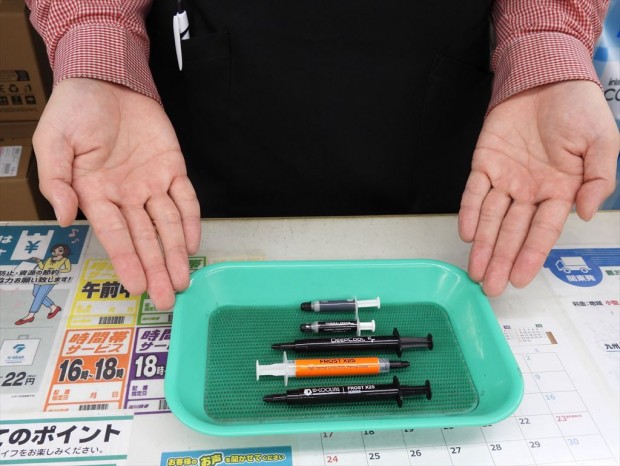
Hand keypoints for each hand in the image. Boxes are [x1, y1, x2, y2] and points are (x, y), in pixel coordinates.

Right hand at [33, 78, 200, 309]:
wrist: (105, 78)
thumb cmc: (74, 110)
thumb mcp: (52, 141)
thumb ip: (56, 180)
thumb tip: (65, 218)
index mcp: (94, 193)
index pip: (115, 235)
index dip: (127, 261)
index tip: (136, 287)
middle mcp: (125, 195)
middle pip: (145, 238)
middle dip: (156, 269)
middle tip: (166, 298)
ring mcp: (151, 183)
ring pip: (168, 225)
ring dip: (176, 252)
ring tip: (183, 279)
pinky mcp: (172, 168)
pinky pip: (186, 198)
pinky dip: (191, 219)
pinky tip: (193, 242)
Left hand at [459, 80, 618, 295]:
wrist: (548, 76)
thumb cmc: (579, 108)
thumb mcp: (604, 142)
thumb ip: (599, 179)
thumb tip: (585, 213)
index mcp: (560, 190)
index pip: (542, 231)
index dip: (530, 255)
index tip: (519, 278)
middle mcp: (530, 190)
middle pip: (512, 232)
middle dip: (501, 259)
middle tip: (490, 286)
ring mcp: (506, 178)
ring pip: (490, 218)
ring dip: (482, 244)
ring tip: (475, 269)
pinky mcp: (485, 163)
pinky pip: (474, 192)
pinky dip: (468, 211)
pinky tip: (465, 231)